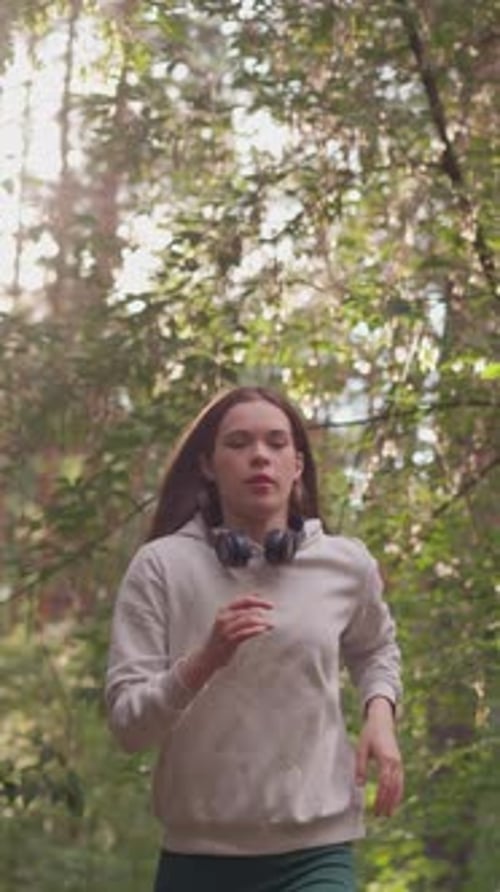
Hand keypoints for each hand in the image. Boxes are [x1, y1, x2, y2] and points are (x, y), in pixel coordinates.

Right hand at [179, 594, 273, 689]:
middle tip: (271, 615)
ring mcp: (226, 629)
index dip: (259, 601)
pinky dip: (254, 630)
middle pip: (247, 610)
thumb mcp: (229, 618)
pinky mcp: (228, 641)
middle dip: (261, 610)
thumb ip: (242, 607)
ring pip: (246, 620)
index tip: (271, 606)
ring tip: (270, 624)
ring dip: (261, 621)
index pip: (244, 601)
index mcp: (225, 610)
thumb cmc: (221, 636)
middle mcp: (224, 617)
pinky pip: (244, 633)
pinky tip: (262, 630)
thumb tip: (257, 594)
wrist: (207, 655)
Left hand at [355, 697, 403, 816]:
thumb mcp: (361, 748)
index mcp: (386, 759)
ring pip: (399, 786)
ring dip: (394, 800)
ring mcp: (399, 763)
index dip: (381, 798)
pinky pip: (400, 781)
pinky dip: (398, 792)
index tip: (375, 809)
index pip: (384, 783)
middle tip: (380, 816)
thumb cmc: (369, 734)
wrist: (382, 721)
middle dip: (387, 803)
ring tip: (389, 814)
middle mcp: (395, 762)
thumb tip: (359, 785)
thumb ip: (360, 767)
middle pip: (393, 787)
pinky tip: (394, 801)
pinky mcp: (399, 763)